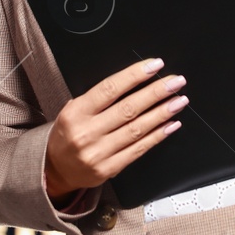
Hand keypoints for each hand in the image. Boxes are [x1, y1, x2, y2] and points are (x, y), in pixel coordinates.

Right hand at [43, 57, 188, 198]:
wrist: (55, 169)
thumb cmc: (68, 133)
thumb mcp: (74, 109)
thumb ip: (100, 97)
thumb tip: (135, 79)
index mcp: (77, 112)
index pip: (110, 89)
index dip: (134, 75)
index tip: (155, 65)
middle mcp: (87, 132)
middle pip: (128, 108)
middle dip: (156, 92)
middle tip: (176, 81)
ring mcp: (98, 153)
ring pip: (137, 129)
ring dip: (162, 113)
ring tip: (179, 101)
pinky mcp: (109, 169)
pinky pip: (138, 149)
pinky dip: (158, 136)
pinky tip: (171, 124)